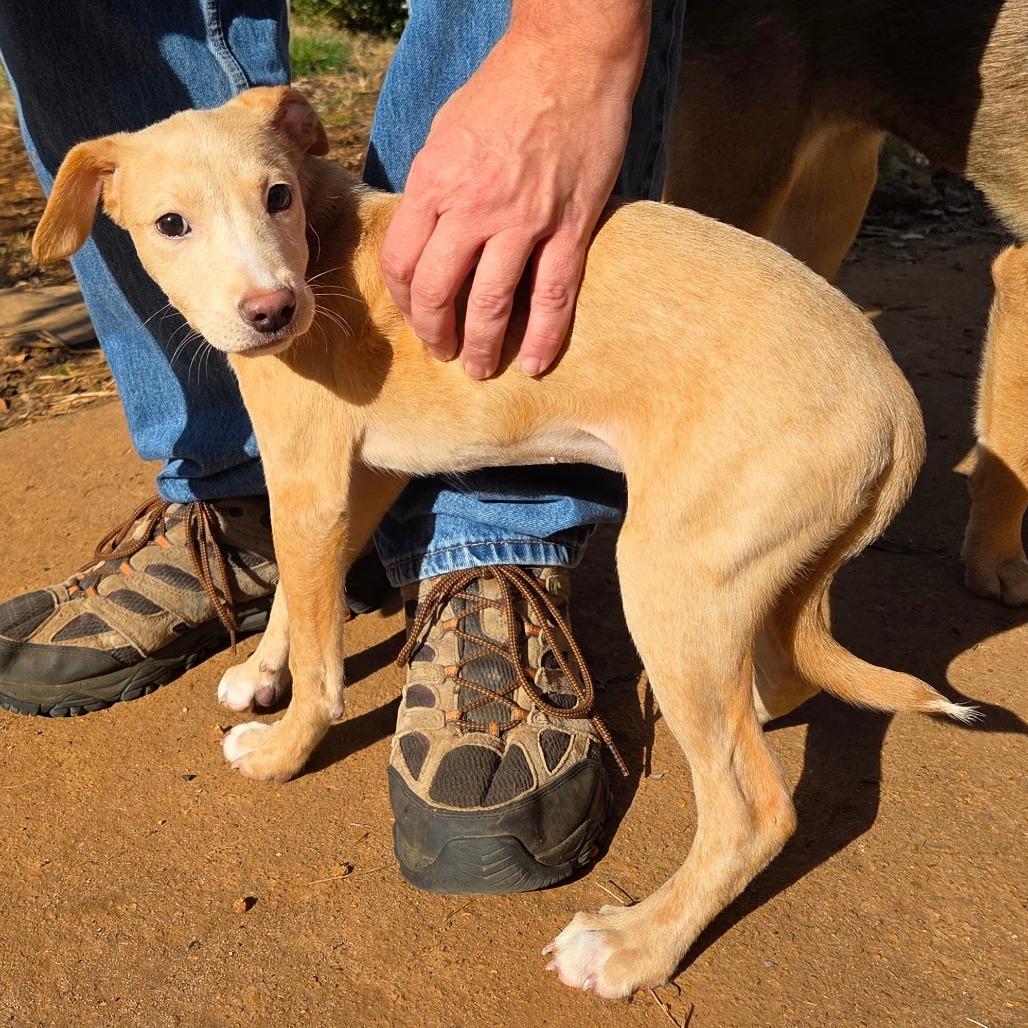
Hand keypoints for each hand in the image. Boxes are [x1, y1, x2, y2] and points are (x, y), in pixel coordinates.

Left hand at [379, 17, 647, 378]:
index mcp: (434, 182)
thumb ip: (433, 189)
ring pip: (492, 304)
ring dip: (482, 346)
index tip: (416, 315)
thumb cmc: (503, 92)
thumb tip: (427, 236)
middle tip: (442, 352)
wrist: (569, 59)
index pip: (402, 261)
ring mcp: (523, 220)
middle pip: (438, 292)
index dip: (405, 301)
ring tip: (480, 367)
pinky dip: (543, 337)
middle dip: (435, 334)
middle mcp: (472, 206)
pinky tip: (533, 363)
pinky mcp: (569, 226)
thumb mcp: (445, 134)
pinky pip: (553, 295)